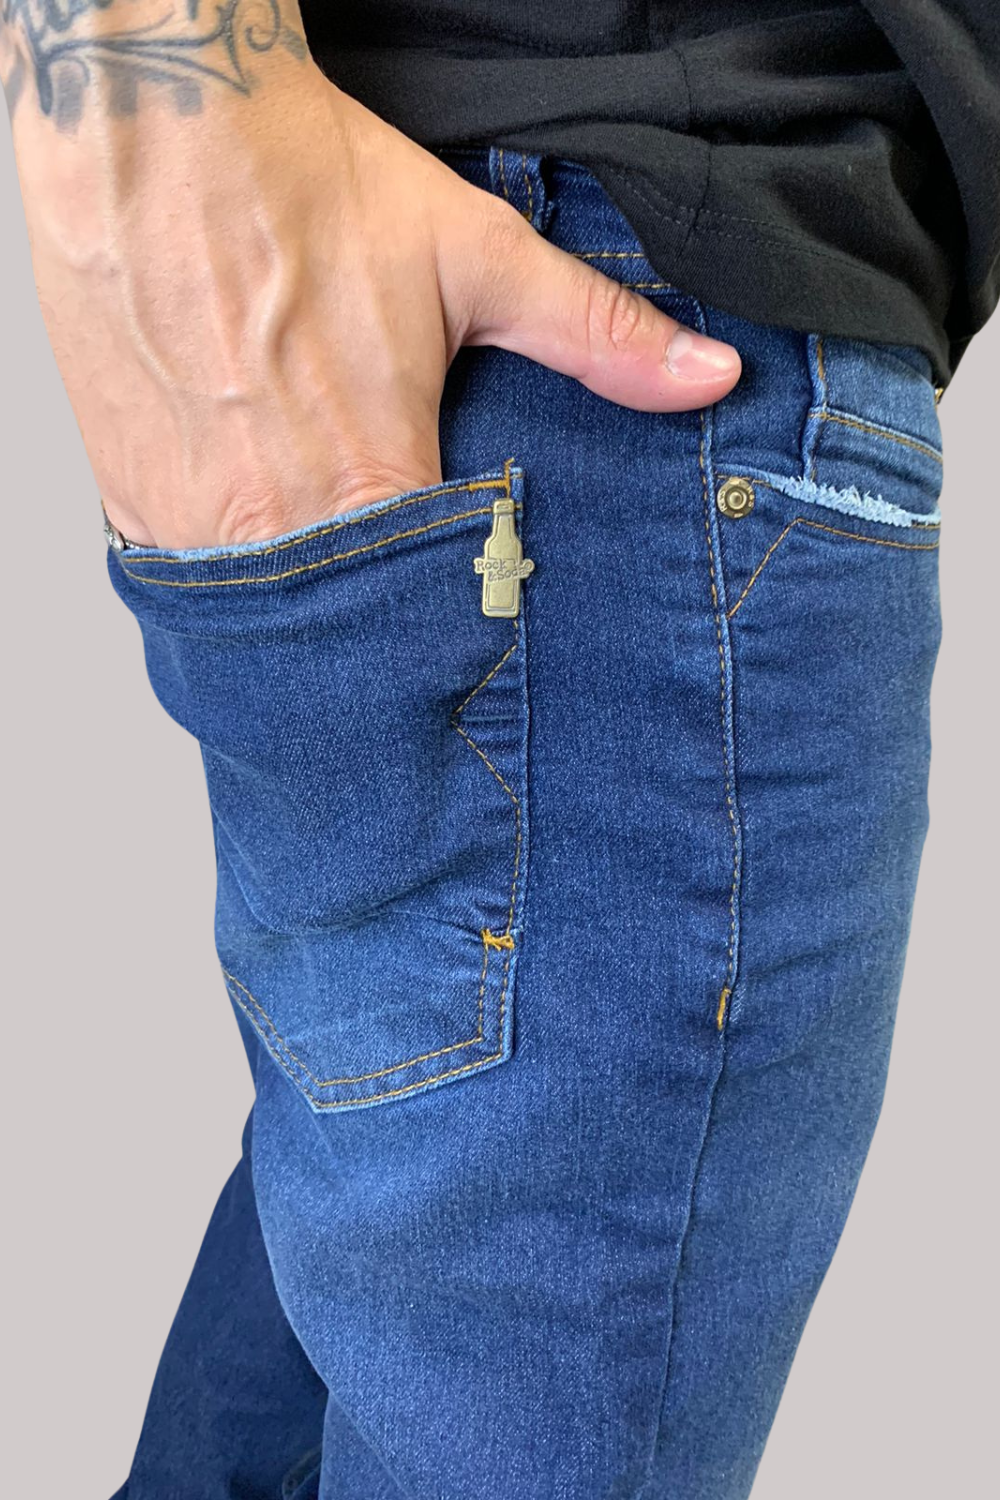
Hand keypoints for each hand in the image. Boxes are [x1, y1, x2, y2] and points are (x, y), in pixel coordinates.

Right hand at [6, 5, 740, 548]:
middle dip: (381, 621)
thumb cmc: (310, 184)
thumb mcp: (475, 256)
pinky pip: (190, 576)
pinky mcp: (128, 499)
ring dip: (304, 600)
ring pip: (262, 616)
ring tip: (328, 548)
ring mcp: (188, 519)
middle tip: (401, 594)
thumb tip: (711, 376)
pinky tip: (253, 516)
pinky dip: (229, 567)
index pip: (432, 611)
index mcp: (367, 482)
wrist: (147, 121)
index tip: (470, 595)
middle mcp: (272, 522)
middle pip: (346, 630)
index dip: (457, 606)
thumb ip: (595, 334)